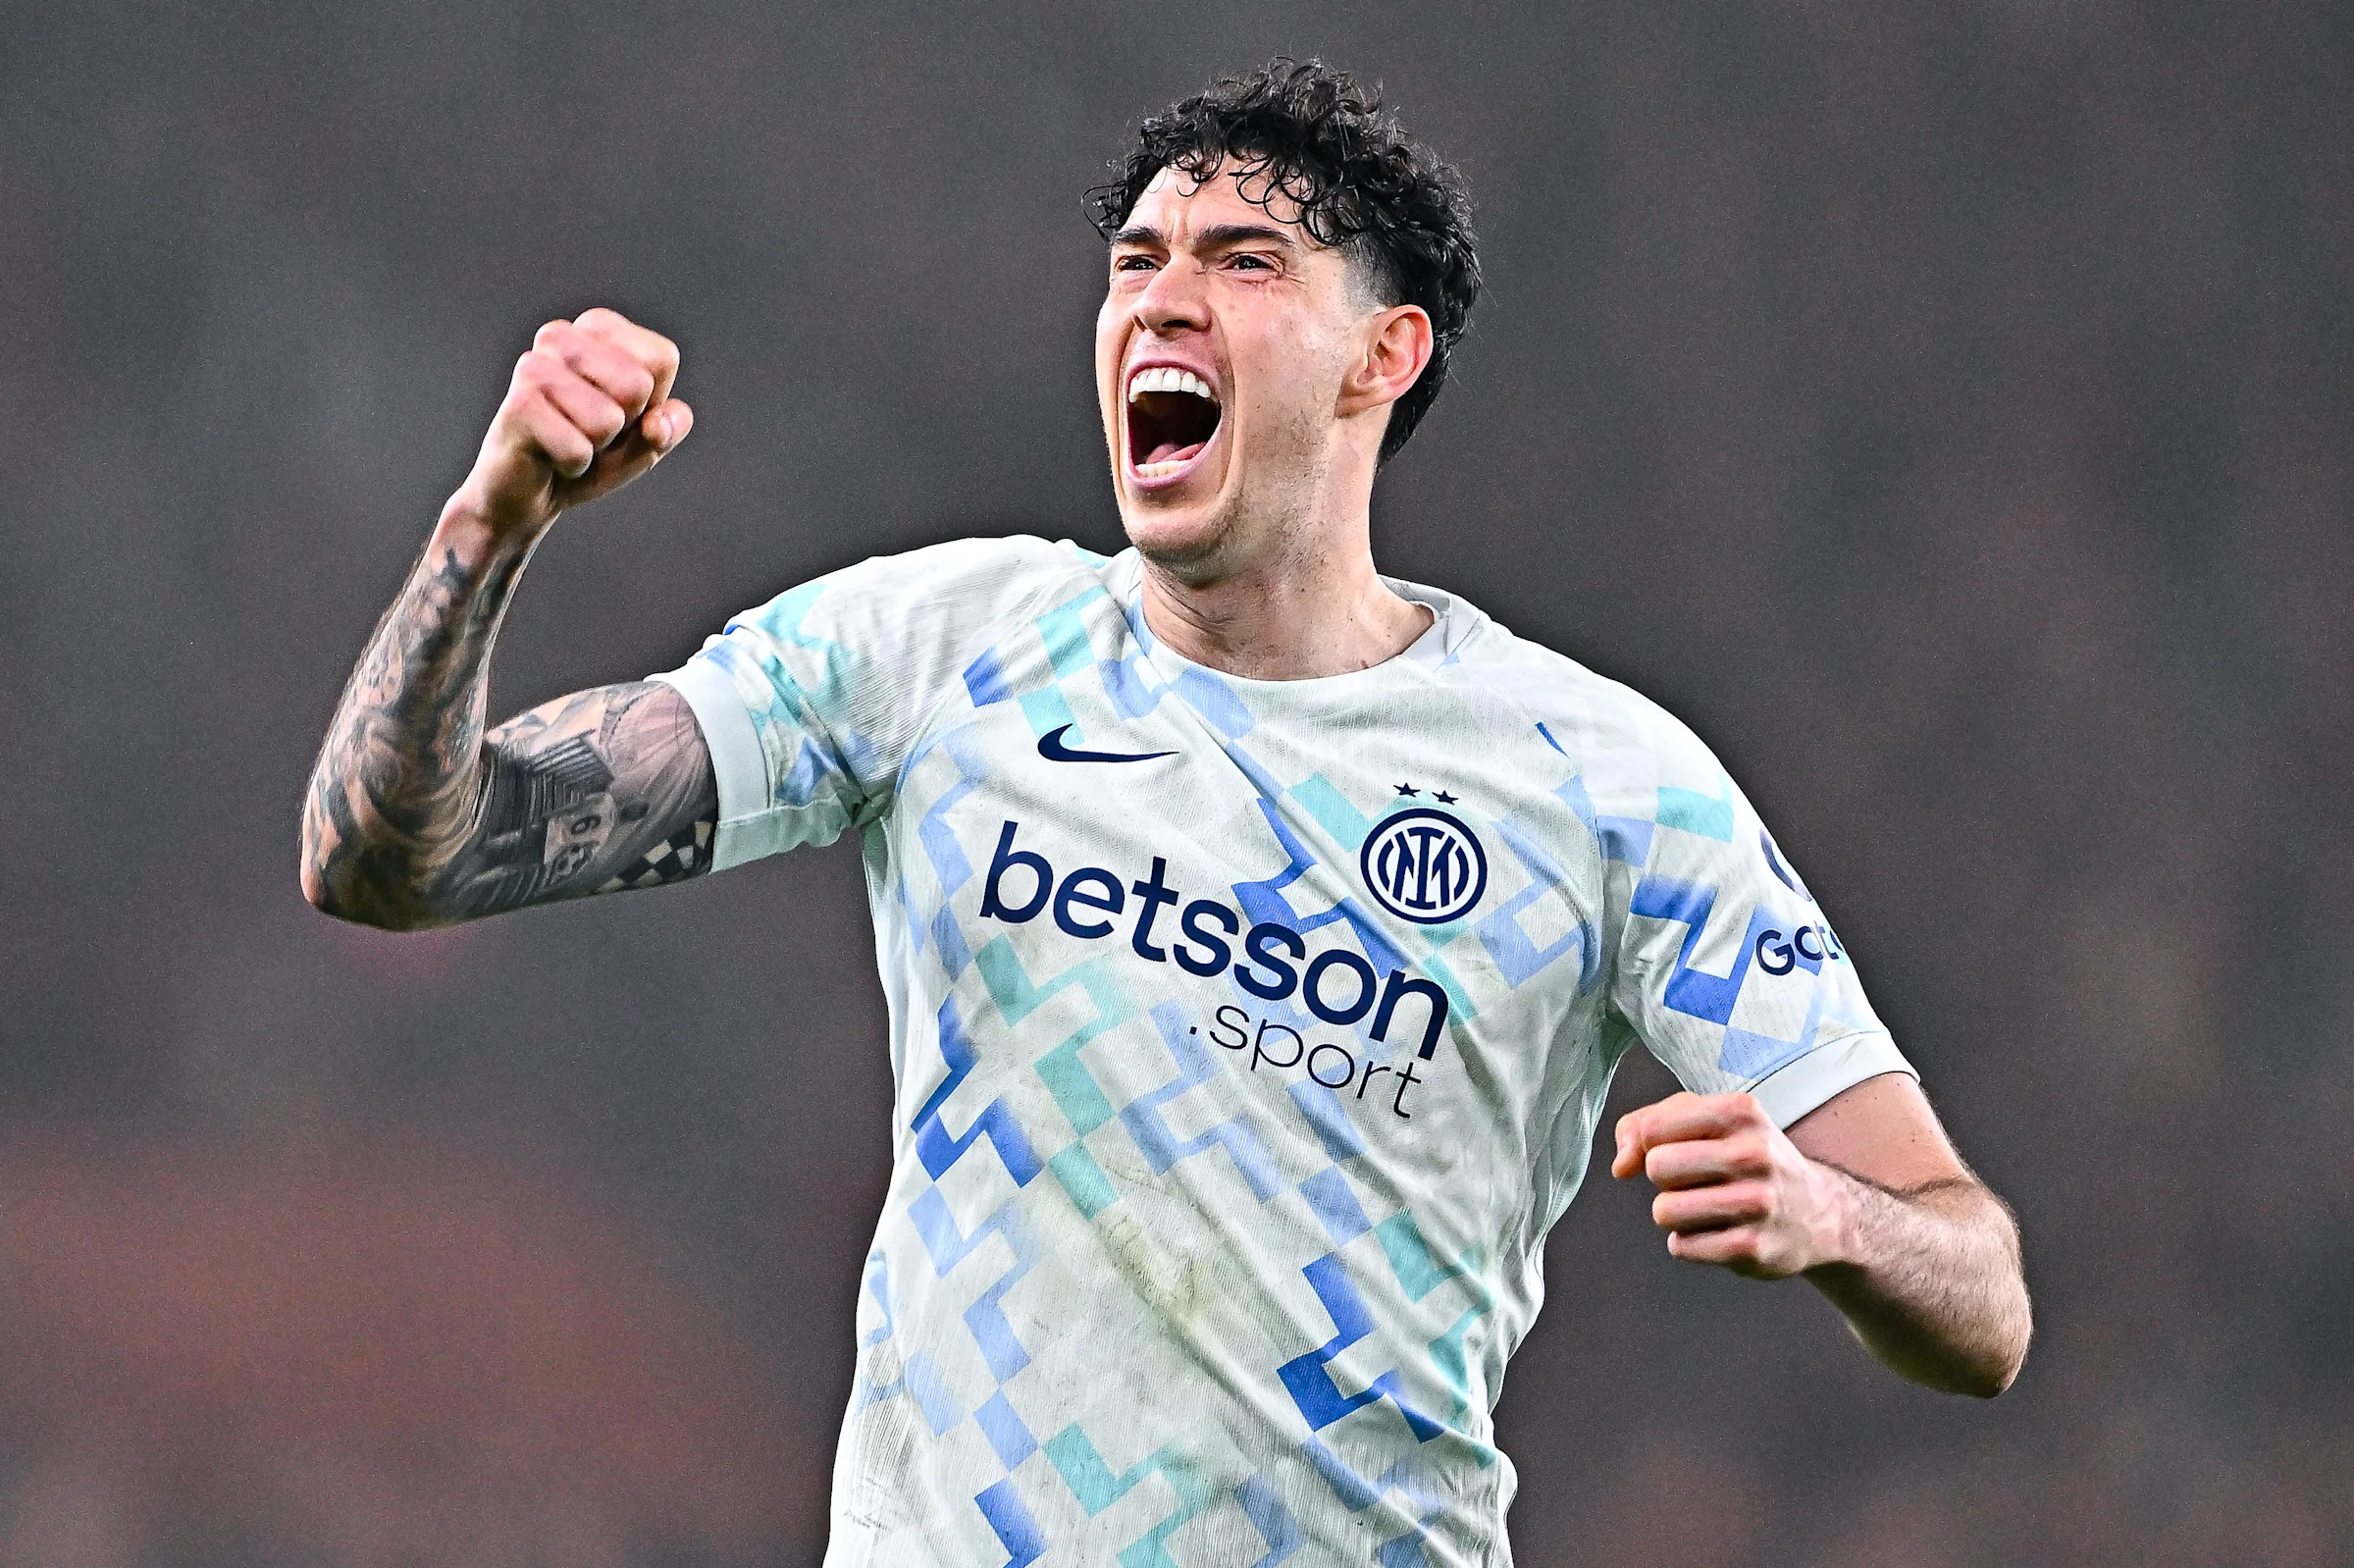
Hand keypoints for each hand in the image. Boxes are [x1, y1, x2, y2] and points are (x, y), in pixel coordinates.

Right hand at [447, 307, 692, 540]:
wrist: (527, 493)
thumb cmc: (589, 455)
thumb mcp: (643, 441)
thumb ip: (668, 427)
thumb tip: (657, 424)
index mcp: (597, 329)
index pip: (661, 358)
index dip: (651, 401)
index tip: (618, 410)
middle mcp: (560, 336)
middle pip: (637, 386)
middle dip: (623, 425)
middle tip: (589, 431)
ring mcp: (534, 367)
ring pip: (608, 420)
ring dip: (595, 446)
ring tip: (567, 439)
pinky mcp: (518, 405)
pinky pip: (579, 450)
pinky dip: (573, 466)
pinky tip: (548, 457)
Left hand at [1611, 1091, 1851, 1278]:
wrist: (1818, 1212)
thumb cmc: (1747, 1158)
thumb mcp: (1707, 1121)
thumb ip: (1647, 1124)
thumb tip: (1621, 1166)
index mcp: (1740, 1113)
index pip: (1652, 1128)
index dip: (1650, 1144)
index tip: (1675, 1149)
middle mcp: (1754, 1154)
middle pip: (1657, 1167)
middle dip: (1665, 1179)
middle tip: (1697, 1181)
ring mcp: (1757, 1203)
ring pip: (1664, 1211)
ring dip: (1674, 1214)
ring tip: (1707, 1208)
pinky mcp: (1753, 1248)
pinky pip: (1682, 1246)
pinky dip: (1689, 1242)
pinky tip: (1719, 1232)